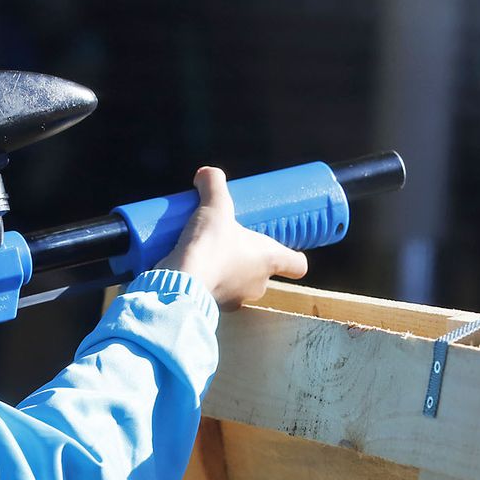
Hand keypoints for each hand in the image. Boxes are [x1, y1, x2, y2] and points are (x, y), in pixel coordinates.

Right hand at [155, 167, 308, 310]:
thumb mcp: (215, 206)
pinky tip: (195, 268)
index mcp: (270, 261)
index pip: (298, 264)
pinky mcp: (215, 307)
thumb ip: (213, 184)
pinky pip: (217, 292)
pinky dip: (210, 282)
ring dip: (229, 270)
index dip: (292, 255)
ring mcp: (237, 299)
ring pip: (239, 283)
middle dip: (249, 257)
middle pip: (264, 271)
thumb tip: (206, 173)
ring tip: (209, 252)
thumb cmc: (210, 245)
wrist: (181, 281)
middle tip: (232, 240)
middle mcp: (259, 284)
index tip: (282, 246)